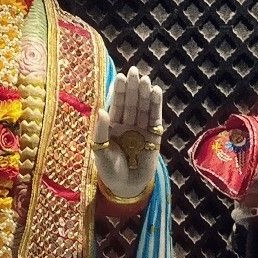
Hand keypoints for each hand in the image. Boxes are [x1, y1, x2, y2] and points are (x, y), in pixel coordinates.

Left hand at [94, 66, 164, 204]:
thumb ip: (101, 132)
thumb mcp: (100, 152)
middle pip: (131, 102)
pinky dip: (156, 104)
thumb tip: (102, 110)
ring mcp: (141, 128)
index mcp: (113, 125)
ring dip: (144, 92)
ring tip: (145, 79)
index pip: (117, 104)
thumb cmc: (110, 171)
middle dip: (132, 87)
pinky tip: (156, 91)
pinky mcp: (154, 135)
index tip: (120, 76)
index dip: (119, 91)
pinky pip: (155, 117)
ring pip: (143, 107)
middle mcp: (127, 123)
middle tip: (134, 71)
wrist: (127, 187)